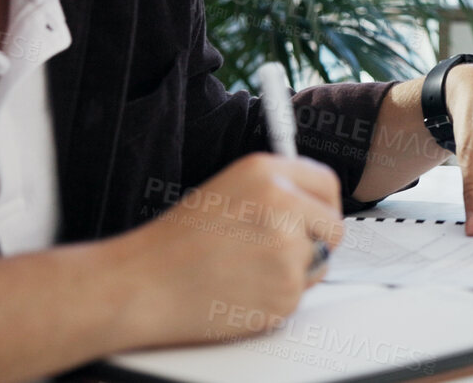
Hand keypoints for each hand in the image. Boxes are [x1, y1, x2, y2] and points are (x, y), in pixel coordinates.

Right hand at [115, 153, 343, 346]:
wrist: (140, 286)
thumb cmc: (173, 244)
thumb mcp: (226, 191)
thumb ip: (275, 191)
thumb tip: (310, 204)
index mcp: (266, 173)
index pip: (327, 184)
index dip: (323, 207)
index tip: (316, 220)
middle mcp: (283, 205)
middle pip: (332, 228)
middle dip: (314, 243)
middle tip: (275, 254)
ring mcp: (287, 248)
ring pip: (317, 264)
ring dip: (293, 273)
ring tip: (246, 271)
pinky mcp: (285, 289)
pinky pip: (299, 294)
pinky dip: (276, 298)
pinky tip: (241, 290)